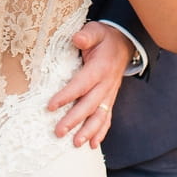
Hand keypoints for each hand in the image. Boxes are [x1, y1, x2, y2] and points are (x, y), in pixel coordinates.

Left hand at [47, 22, 130, 147]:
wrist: (125, 42)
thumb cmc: (105, 37)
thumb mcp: (96, 30)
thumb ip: (87, 35)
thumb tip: (77, 39)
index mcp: (100, 68)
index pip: (81, 84)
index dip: (66, 96)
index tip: (50, 106)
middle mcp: (106, 84)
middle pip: (89, 105)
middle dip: (74, 120)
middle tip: (59, 132)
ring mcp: (110, 94)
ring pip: (100, 116)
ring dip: (88, 131)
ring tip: (75, 143)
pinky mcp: (110, 99)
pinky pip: (107, 118)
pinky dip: (100, 132)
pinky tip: (92, 145)